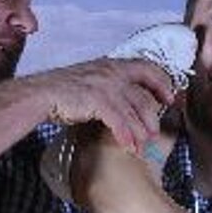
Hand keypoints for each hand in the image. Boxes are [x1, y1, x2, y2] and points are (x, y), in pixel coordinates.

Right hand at [29, 57, 182, 156]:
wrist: (41, 94)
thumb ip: (112, 83)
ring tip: (143, 144)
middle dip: (153, 115)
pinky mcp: (97, 100)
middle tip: (155, 131)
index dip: (162, 83)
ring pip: (134, 110)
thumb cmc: (65, 90)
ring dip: (141, 130)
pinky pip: (119, 121)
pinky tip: (130, 147)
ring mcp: (105, 85)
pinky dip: (126, 136)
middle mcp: (112, 72)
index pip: (147, 68)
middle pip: (144, 94)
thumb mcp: (93, 79)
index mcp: (112, 64)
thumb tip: (129, 98)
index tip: (170, 98)